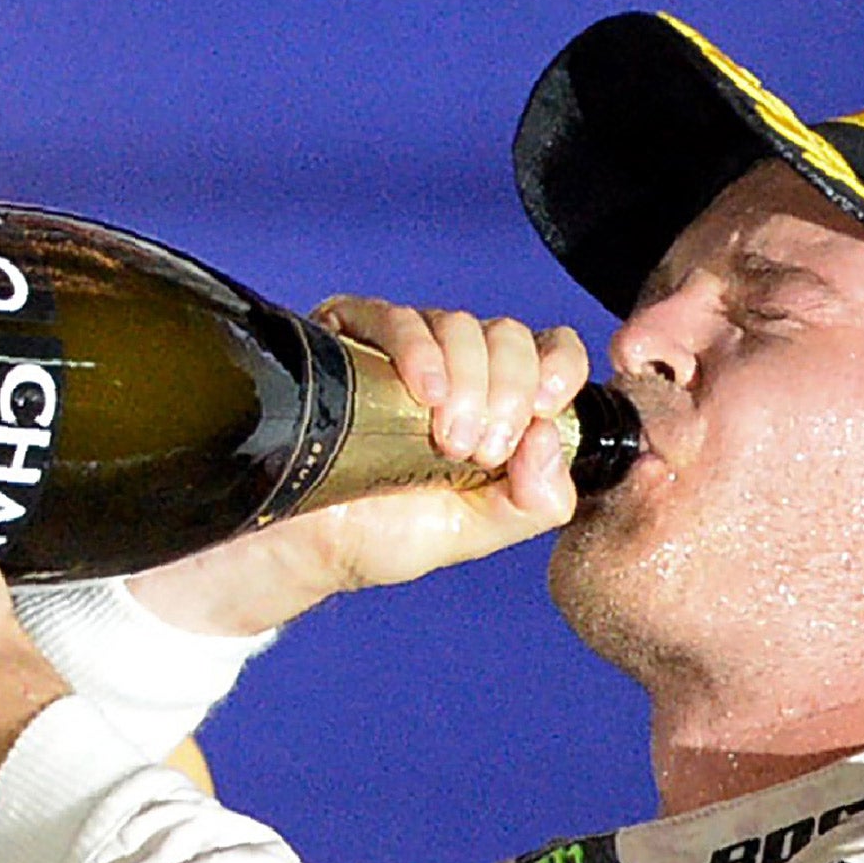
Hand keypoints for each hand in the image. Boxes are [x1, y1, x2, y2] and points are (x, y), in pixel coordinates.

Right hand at [128, 297, 587, 636]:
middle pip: (509, 336)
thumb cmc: (384, 535)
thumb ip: (535, 505)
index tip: (546, 409)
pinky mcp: (354, 335)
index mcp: (498, 404)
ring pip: (462, 325)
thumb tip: (552, 438)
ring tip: (445, 441)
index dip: (558, 368)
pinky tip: (420, 393)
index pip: (550, 351)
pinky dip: (420, 351)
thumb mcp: (477, 532)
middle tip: (476, 450)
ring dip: (467, 383)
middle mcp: (458, 368)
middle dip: (508, 394)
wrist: (305, 545)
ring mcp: (407, 349)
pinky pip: (398, 317)